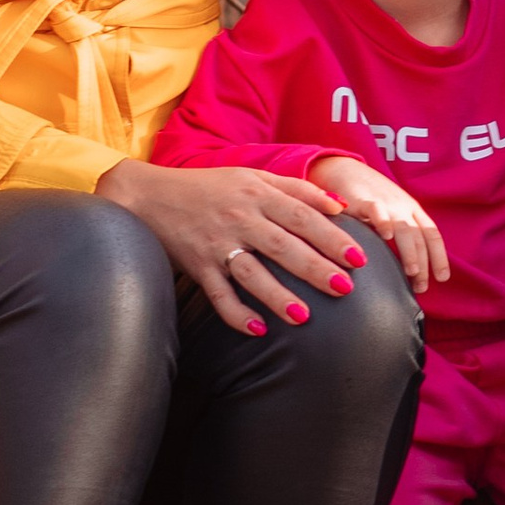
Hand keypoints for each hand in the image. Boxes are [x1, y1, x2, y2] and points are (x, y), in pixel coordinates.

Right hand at [92, 158, 364, 334]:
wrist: (146, 195)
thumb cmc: (207, 186)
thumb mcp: (251, 176)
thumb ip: (295, 189)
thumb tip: (339, 205)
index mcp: (256, 194)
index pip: (302, 216)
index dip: (332, 237)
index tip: (358, 258)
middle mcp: (239, 218)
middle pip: (283, 246)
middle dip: (315, 268)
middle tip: (345, 288)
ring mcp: (216, 244)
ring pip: (251, 273)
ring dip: (277, 295)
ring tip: (303, 316)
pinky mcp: (196, 266)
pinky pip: (217, 294)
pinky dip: (236, 313)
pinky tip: (258, 329)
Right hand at [310, 152, 449, 291]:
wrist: (343, 170)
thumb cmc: (368, 199)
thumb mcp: (390, 216)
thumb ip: (399, 238)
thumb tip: (408, 273)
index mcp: (412, 211)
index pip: (432, 235)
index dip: (439, 257)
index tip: (442, 278)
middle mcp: (402, 207)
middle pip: (419, 237)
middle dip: (424, 263)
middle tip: (421, 286)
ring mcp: (385, 202)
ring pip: (404, 228)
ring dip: (410, 251)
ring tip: (411, 271)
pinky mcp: (363, 199)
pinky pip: (376, 210)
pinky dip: (383, 221)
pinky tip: (385, 235)